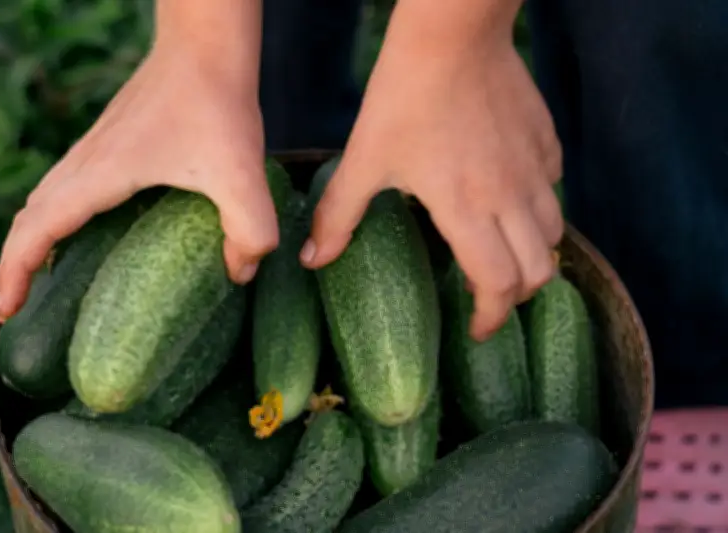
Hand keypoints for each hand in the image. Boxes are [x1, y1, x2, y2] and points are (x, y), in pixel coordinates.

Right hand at [0, 44, 273, 322]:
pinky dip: (57, 216)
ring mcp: (95, 150)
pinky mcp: (111, 143)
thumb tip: (239, 272)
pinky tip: (85, 230)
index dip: (15, 273)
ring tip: (42, 276)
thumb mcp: (243, 176)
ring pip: (44, 200)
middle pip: (29, 218)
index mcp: (100, 176)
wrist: (206, 46)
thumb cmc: (217, 105)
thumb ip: (251, 232)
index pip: (36, 230)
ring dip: (33, 238)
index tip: (8, 310)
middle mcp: (86, 163)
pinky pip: (67, 186)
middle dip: (16, 265)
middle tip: (18, 305)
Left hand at [303, 24, 562, 340]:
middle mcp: (510, 198)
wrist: (451, 37)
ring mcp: (533, 169)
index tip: (476, 329)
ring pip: (554, 234)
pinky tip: (512, 199)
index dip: (491, 318)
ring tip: (504, 254)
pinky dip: (538, 207)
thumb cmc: (404, 99)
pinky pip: (554, 188)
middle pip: (538, 271)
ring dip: (533, 254)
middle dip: (517, 295)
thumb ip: (339, 216)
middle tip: (489, 296)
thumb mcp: (364, 160)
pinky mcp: (545, 141)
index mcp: (466, 211)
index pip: (498, 285)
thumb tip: (312, 259)